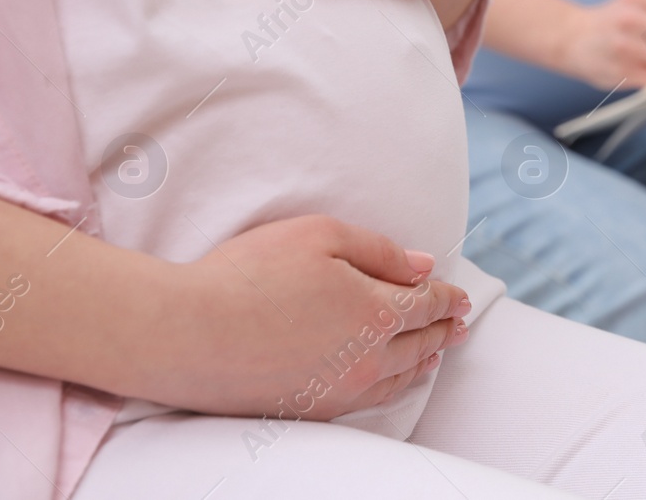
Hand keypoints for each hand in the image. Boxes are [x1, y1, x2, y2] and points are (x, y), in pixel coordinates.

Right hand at [159, 216, 470, 418]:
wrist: (184, 333)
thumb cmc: (248, 274)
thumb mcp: (320, 236)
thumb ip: (380, 252)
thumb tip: (423, 267)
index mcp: (375, 312)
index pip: (426, 305)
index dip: (447, 299)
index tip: (461, 297)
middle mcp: (366, 358)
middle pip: (420, 344)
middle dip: (444, 330)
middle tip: (460, 324)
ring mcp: (338, 390)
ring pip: (398, 377)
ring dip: (422, 361)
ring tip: (436, 353)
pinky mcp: (309, 410)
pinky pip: (368, 399)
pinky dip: (391, 385)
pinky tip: (390, 379)